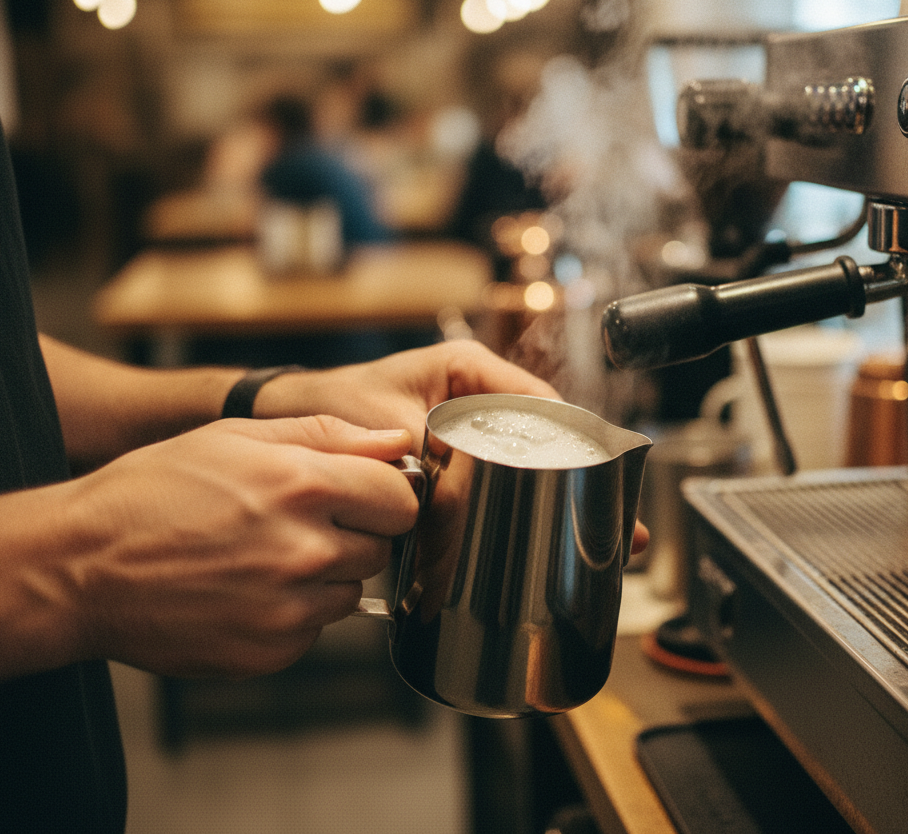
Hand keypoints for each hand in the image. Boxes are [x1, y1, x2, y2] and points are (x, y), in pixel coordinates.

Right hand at [64, 416, 416, 678]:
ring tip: (261, 557)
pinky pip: (313, 629)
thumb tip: (396, 442)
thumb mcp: (236, 437)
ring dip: (323, 576)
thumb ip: (328, 436)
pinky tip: (244, 591)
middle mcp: (306, 550)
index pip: (403, 499)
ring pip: (350, 591)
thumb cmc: (154, 491)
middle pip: (382, 547)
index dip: (385, 494)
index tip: (362, 495)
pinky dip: (291, 614)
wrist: (80, 567)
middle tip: (297, 524)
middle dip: (353, 534)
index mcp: (305, 486)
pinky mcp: (271, 651)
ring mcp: (289, 608)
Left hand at [255, 340, 650, 553]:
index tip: (607, 480)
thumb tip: (451, 504)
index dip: (580, 445)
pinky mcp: (457, 459)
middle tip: (623, 526)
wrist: (284, 420)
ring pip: (530, 463)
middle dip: (585, 482)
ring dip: (561, 499)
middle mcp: (477, 394)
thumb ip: (419, 462)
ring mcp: (469, 427)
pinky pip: (501, 482)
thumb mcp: (382, 428)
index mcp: (469, 368)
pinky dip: (523, 508)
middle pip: (549, 438)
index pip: (543, 403)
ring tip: (604, 540)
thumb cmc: (327, 406)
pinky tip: (550, 539)